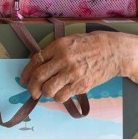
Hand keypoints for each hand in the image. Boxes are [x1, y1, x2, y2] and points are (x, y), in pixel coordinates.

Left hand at [20, 31, 137, 100]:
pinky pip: (62, 96)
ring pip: (49, 89)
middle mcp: (63, 59)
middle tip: (32, 91)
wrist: (114, 52)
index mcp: (59, 46)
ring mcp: (72, 74)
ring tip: (48, 92)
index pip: (35, 61)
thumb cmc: (91, 45)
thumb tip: (38, 65)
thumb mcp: (70, 41)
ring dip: (45, 93)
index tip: (24, 79)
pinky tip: (60, 93)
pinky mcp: (81, 85)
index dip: (26, 73)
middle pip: (39, 77)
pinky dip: (58, 97)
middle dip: (32, 87)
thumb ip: (54, 52)